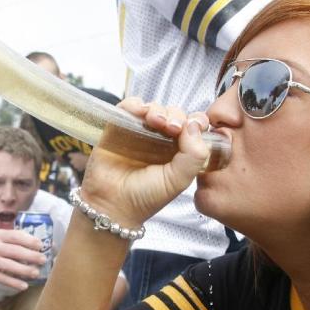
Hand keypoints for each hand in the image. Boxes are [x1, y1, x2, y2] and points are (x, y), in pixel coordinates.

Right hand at [0, 229, 46, 290]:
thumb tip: (51, 246)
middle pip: (13, 250)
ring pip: (8, 265)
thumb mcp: (7, 242)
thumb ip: (25, 243)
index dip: (28, 240)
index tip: (40, 245)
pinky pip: (1, 278)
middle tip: (43, 259)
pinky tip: (24, 285)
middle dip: (29, 255)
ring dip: (23, 270)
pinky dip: (13, 282)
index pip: (15, 235)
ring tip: (36, 273)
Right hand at [79, 97, 209, 230]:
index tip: (194, 125)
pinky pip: (129, 106)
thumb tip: (194, 125)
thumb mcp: (179, 179)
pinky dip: (135, 104)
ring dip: (157, 109)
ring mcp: (139, 132)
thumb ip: (194, 154)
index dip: (196, 121)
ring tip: (155, 121)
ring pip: (153, 108)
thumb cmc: (146, 197)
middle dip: (176, 115)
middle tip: (172, 127)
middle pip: (174, 113)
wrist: (113, 204)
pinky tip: (139, 112)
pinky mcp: (119, 127)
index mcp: (179, 151)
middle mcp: (160, 139)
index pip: (193, 126)